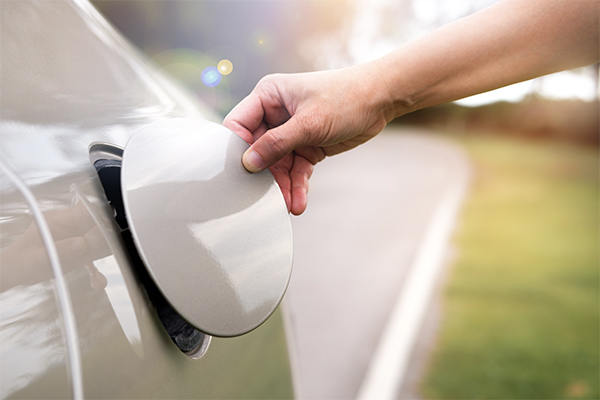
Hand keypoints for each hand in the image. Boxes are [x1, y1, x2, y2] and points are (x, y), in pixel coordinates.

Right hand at [224, 64, 389, 214]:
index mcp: (268, 96)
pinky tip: (299, 202)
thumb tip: (249, 162)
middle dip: (264, 175)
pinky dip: (297, 185)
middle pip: (257, 150)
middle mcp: (275, 114)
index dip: (236, 149)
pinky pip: (295, 170)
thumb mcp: (309, 122)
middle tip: (266, 197)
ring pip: (277, 165)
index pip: (238, 125)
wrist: (380, 100)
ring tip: (289, 205)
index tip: (239, 174)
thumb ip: (277, 143)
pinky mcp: (305, 146)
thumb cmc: (346, 97)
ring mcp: (290, 132)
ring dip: (282, 185)